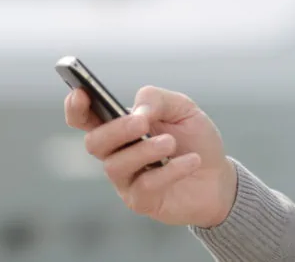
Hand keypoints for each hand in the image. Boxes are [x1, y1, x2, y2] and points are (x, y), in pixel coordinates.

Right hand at [64, 85, 237, 227]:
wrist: (219, 176)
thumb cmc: (195, 139)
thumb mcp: (183, 108)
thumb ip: (157, 100)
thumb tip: (137, 111)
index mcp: (121, 127)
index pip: (86, 118)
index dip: (76, 108)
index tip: (80, 93)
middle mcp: (117, 153)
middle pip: (94, 142)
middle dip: (116, 130)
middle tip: (142, 123)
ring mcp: (126, 179)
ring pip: (115, 166)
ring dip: (145, 150)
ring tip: (171, 143)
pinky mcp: (142, 201)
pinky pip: (145, 186)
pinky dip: (171, 170)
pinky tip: (192, 161)